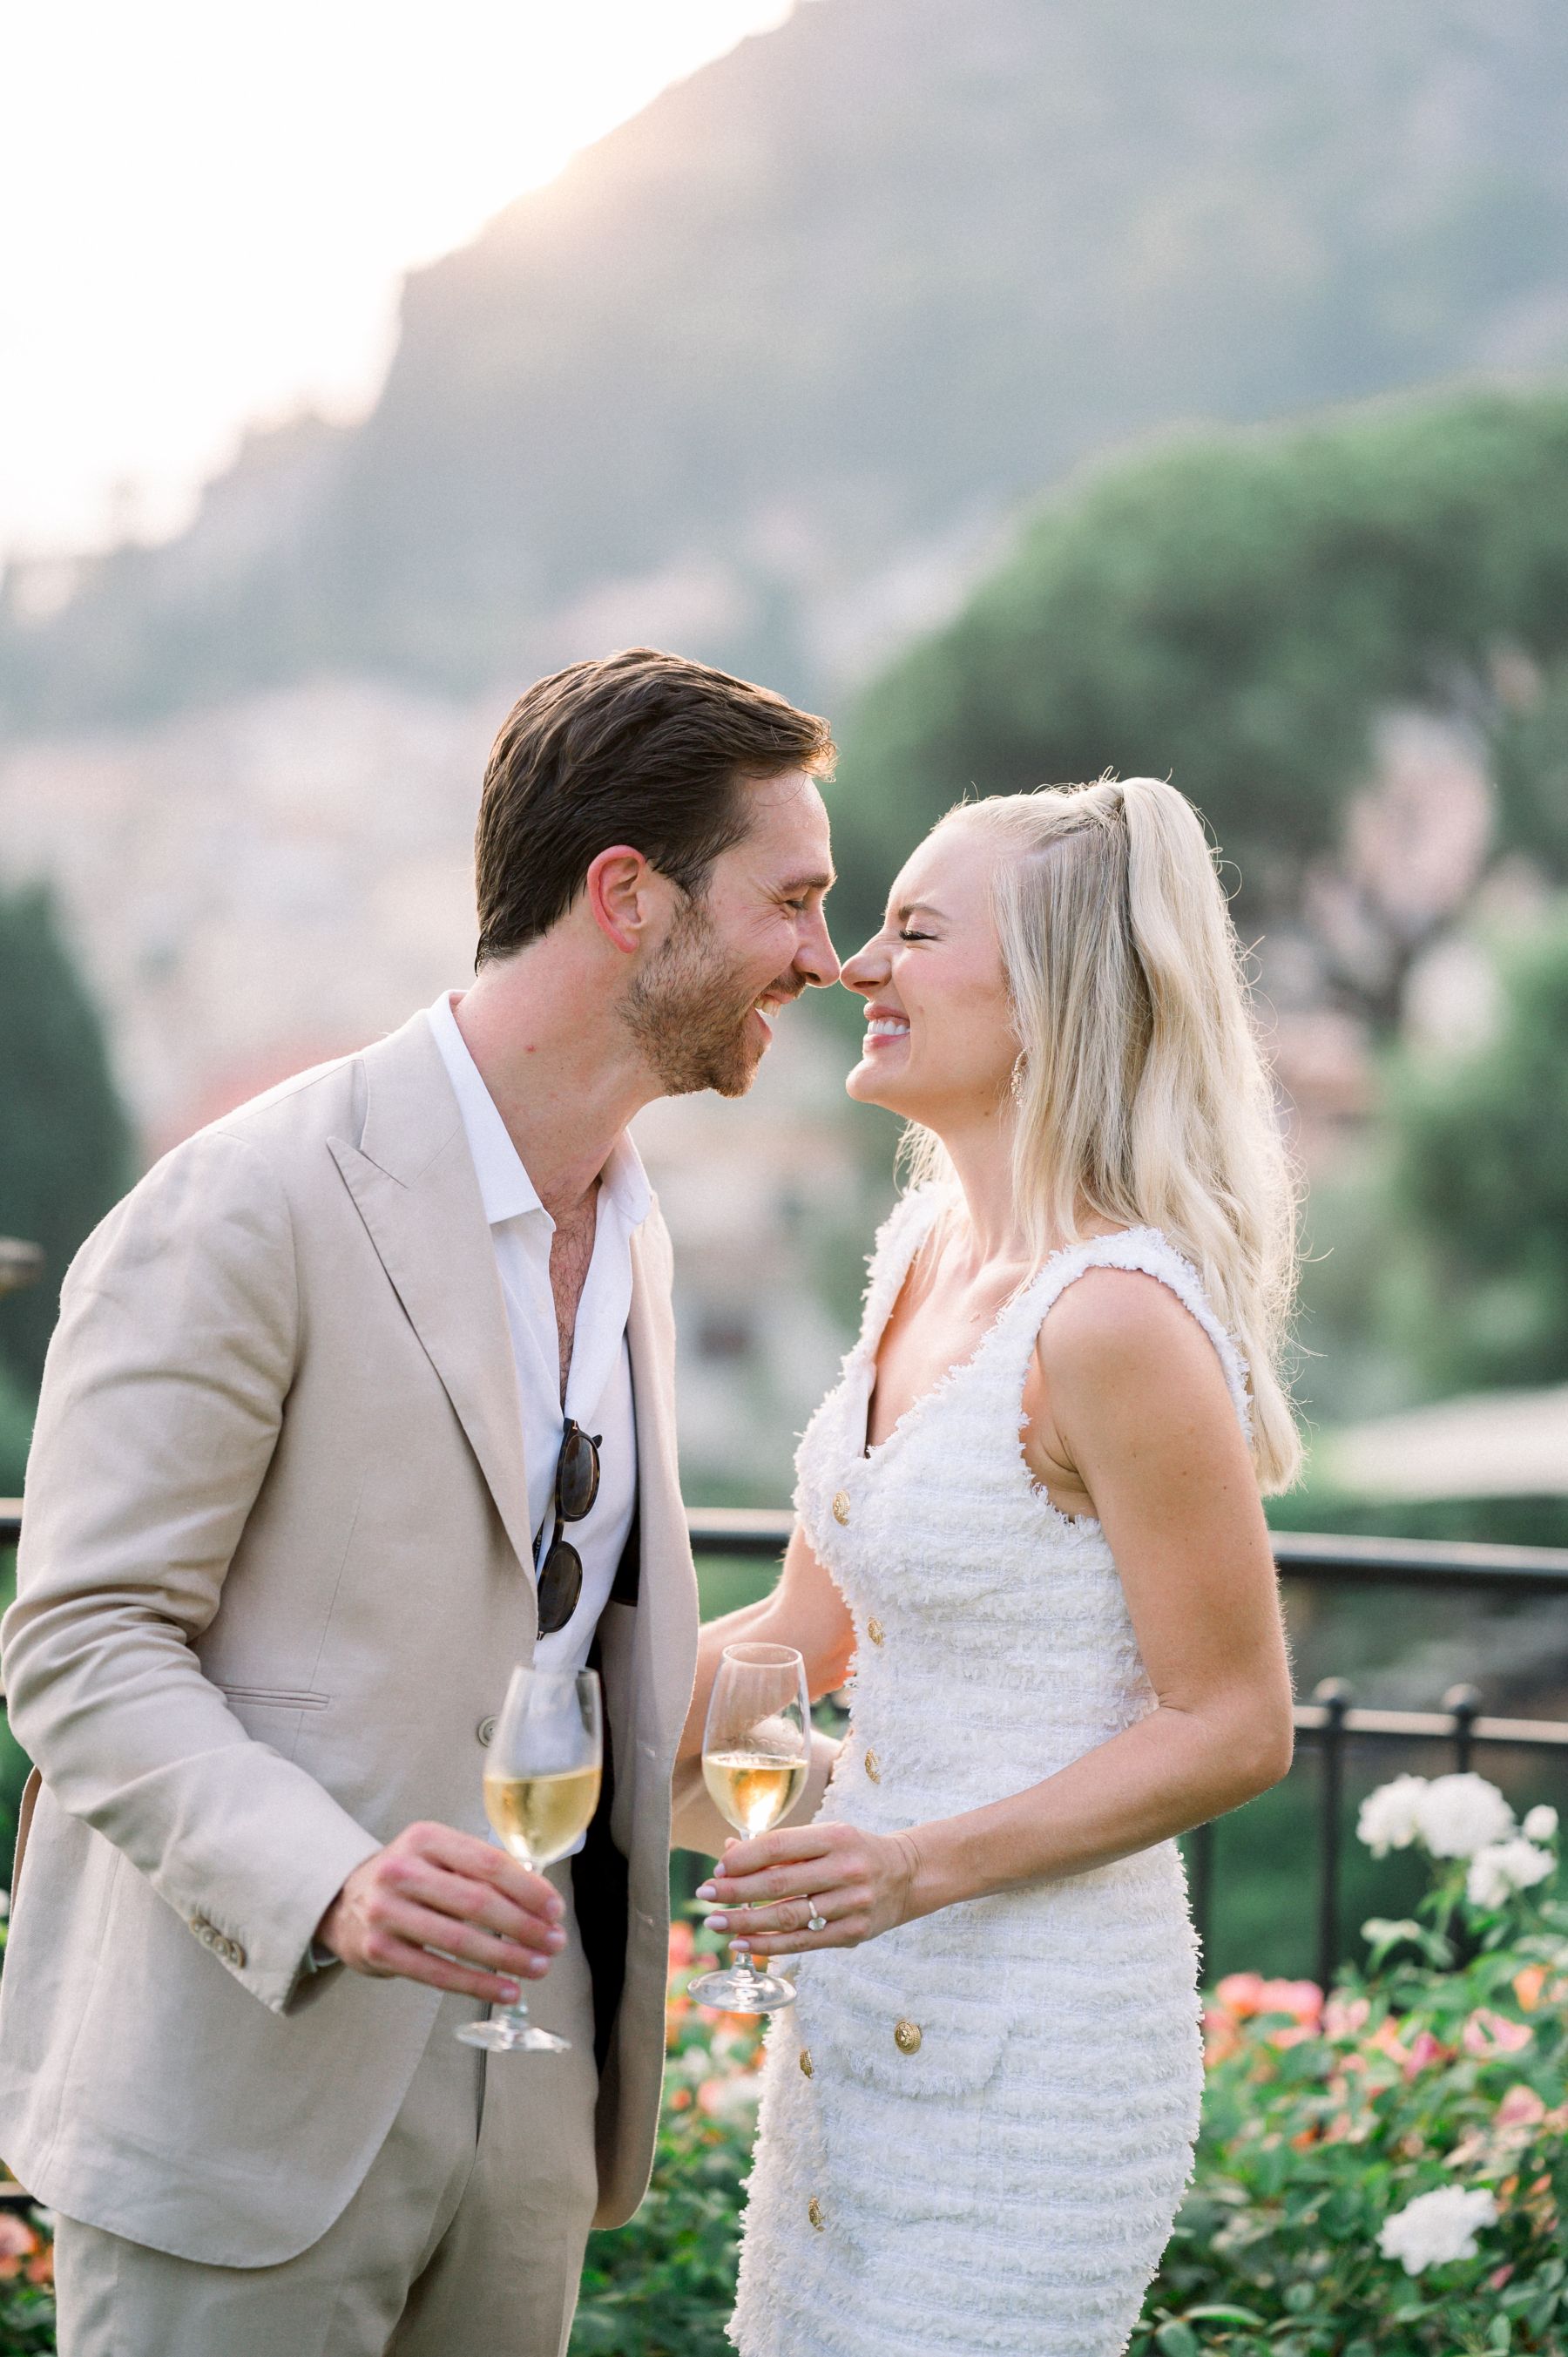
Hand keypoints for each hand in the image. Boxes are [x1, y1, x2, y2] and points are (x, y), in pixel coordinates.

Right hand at [316, 1820, 564, 2001]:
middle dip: (524, 1926)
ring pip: (458, 1941)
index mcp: (425, 1838)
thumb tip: (541, 1902)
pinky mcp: (378, 1950)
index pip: (487, 1863)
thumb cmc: (411, 1878)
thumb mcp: (438, 1856)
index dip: (528, 1888)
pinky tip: (506, 1991)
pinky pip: (437, 1973)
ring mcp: (385, 1912)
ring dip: (507, 1958)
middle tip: (555, 1943)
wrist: (343, 1901)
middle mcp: (402, 1871)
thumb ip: (481, 1871)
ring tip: (539, 1968)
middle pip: (476, 1902)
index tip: (556, 1910)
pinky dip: (477, 1984)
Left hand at [696, 1820, 922, 1957]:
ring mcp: (852, 1904)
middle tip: (704, 1897)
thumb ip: (781, 1847)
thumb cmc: (854, 1852)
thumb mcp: (825, 1837)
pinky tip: (743, 1944)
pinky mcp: (854, 1933)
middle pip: (778, 1883)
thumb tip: (729, 1853)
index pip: (778, 1847)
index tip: (717, 1869)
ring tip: (717, 1923)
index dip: (743, 1859)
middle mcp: (846, 1869)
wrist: (907, 1875)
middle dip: (735, 1892)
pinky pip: (803, 1942)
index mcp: (836, 1837)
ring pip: (788, 1917)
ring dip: (745, 1922)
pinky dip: (769, 1945)